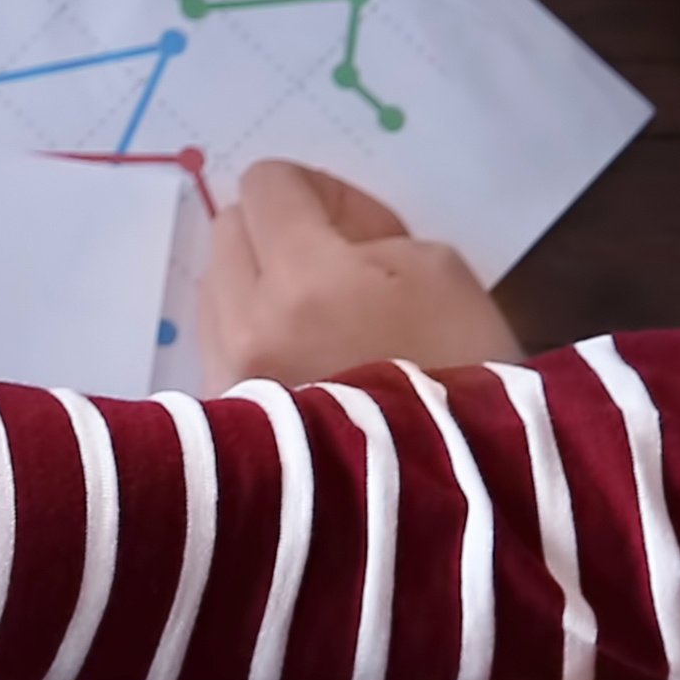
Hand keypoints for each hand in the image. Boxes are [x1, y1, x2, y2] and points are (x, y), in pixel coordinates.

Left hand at [195, 159, 511, 389]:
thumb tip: (325, 240)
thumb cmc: (463, 371)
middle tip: (345, 273)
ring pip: (216, 284)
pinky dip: (253, 333)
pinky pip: (218, 339)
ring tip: (323, 324)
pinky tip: (303, 360)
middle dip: (281, 234)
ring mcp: (223, 370)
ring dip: (260, 286)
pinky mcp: (220, 411)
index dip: (316, 191)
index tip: (357, 228)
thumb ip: (367, 235)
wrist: (448, 494)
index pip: (266, 185)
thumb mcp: (441, 270)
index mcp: (303, 277)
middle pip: (229, 228)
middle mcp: (243, 321)